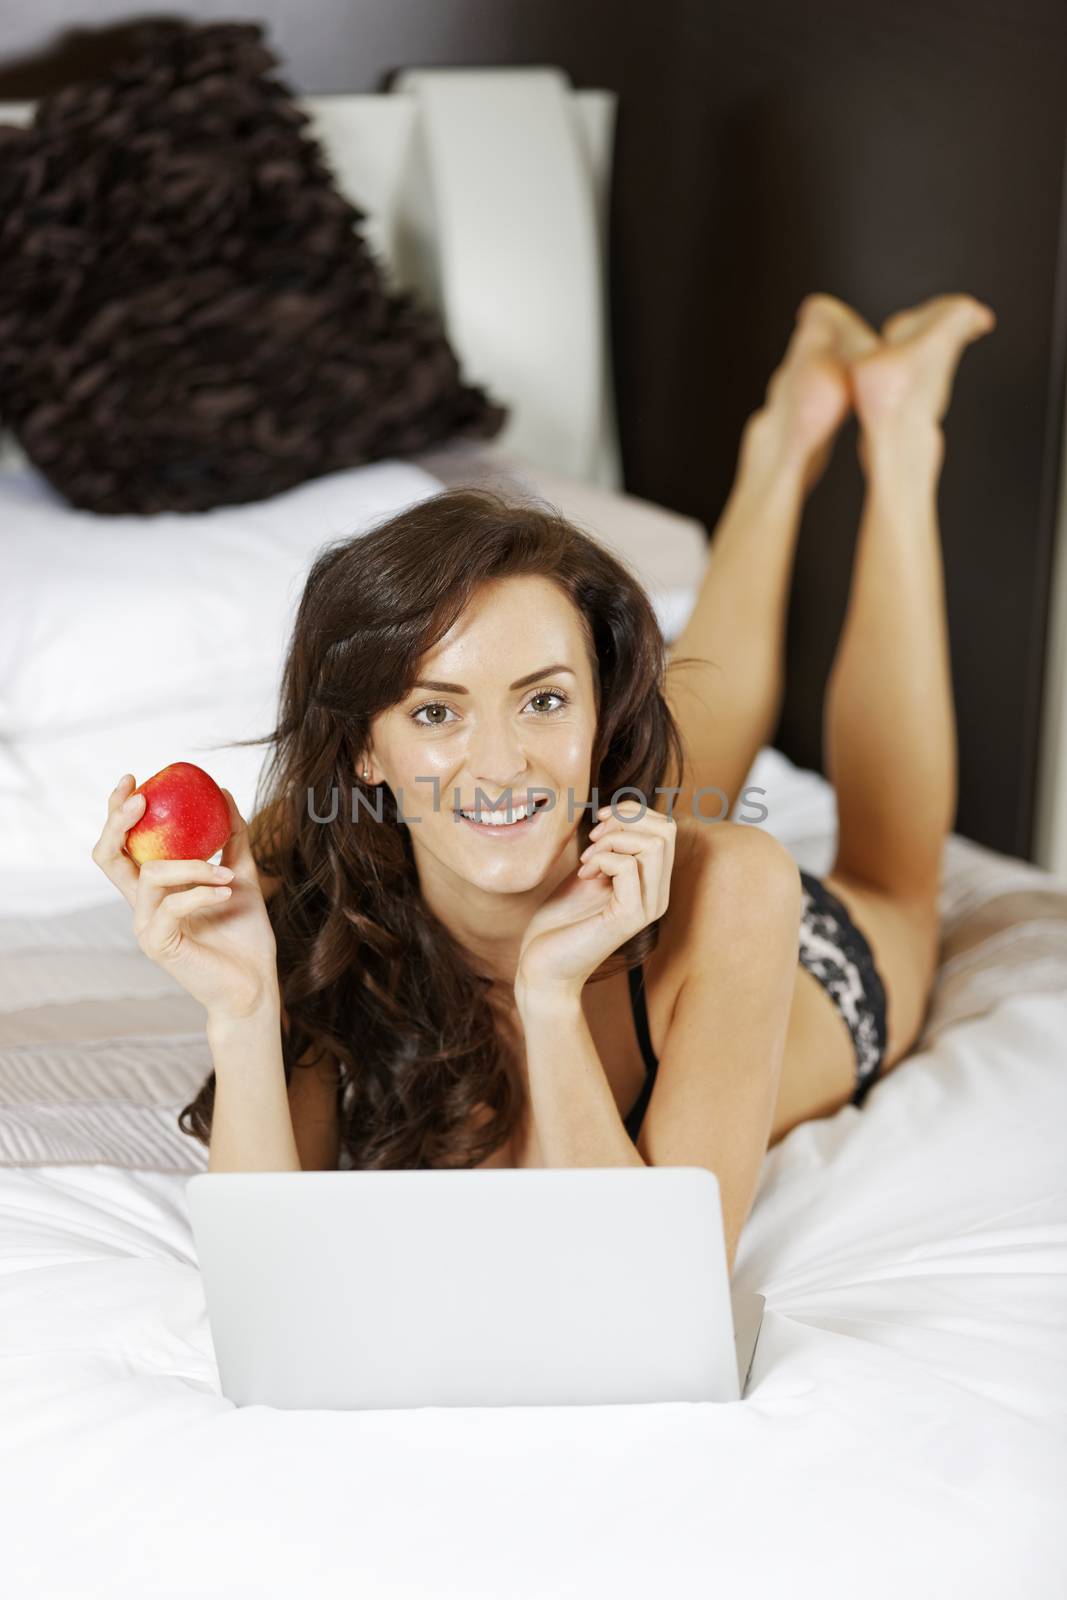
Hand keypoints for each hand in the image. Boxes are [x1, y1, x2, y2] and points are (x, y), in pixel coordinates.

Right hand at [91, 775, 278, 1022]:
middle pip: (108, 856)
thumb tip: (223, 792)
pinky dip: (201, 891)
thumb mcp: (243, 875)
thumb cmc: (245, 935)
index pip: (123, 845)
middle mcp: (142, 905)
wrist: (255, 984)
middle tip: (142, 797)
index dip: (118, 812)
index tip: (136, 779)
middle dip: (118, 821)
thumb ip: (231, 839)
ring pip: (151, 875)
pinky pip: (172, 906)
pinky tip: (227, 891)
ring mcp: (146, 926)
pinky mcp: (157, 945)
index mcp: (156, 889)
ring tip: (227, 873)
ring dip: (193, 865)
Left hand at [515, 801, 675, 998]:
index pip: (666, 829)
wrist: (544, 967)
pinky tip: (584, 874)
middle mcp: (658, 896)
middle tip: (592, 839)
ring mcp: (647, 908)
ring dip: (612, 839)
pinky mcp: (629, 918)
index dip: (632, 812)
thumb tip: (619, 813)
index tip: (599, 824)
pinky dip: (601, 858)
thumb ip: (609, 847)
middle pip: (666, 831)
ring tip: (586, 859)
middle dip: (625, 821)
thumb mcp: (589, 871)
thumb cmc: (562, 921)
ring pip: (654, 845)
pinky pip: (628, 867)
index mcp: (652, 884)